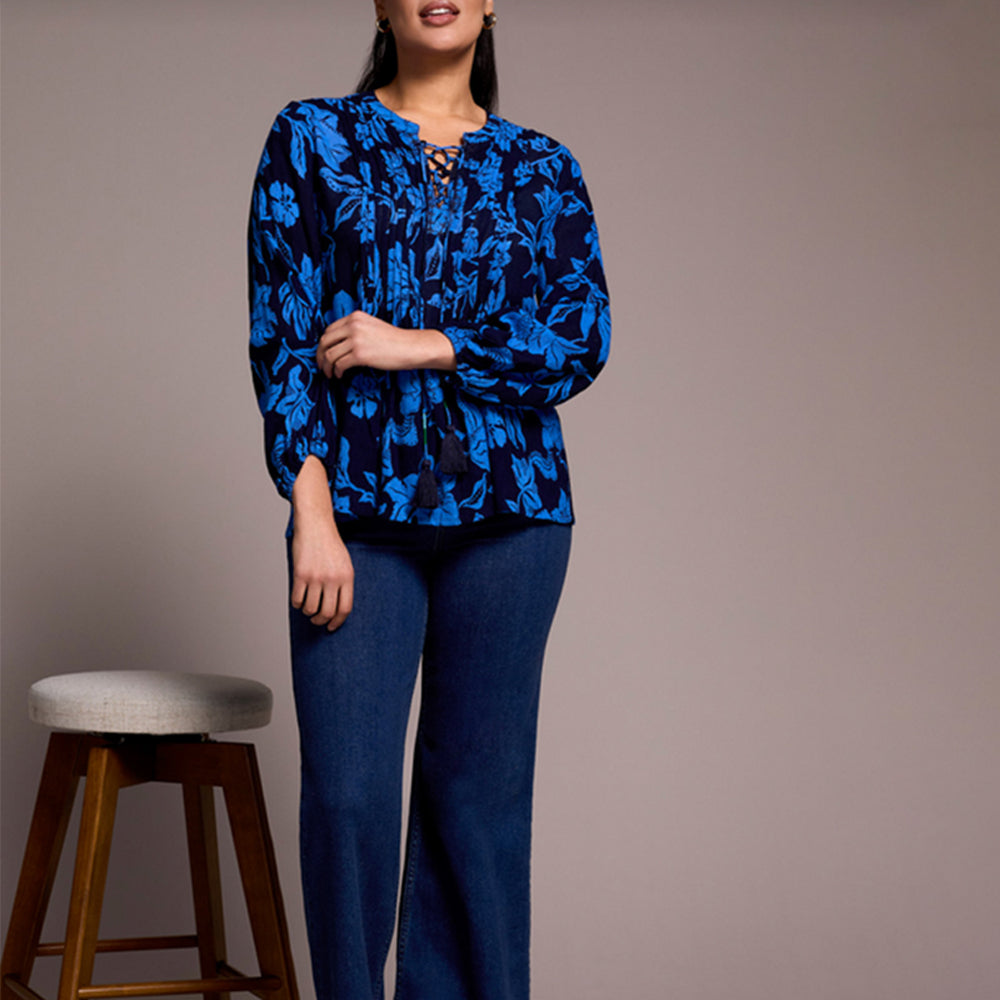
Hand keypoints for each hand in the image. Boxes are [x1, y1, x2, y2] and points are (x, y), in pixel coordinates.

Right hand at [291, 514, 353, 630]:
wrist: (316, 525)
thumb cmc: (330, 544)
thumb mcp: (344, 563)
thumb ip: (342, 584)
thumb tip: (336, 609)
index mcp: (347, 577)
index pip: (344, 608)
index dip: (337, 621)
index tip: (331, 627)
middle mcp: (333, 578)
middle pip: (327, 612)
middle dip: (320, 621)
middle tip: (317, 620)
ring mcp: (316, 577)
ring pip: (310, 608)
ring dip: (307, 612)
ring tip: (307, 607)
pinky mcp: (300, 574)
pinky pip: (297, 599)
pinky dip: (297, 604)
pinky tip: (298, 599)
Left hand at [317, 311, 454, 377]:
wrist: (410, 347)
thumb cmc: (394, 340)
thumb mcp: (371, 327)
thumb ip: (355, 330)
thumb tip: (338, 345)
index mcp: (355, 317)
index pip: (329, 330)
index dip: (323, 344)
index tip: (323, 353)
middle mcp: (353, 325)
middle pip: (325, 341)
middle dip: (320, 356)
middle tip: (322, 366)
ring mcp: (356, 339)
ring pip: (329, 354)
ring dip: (327, 366)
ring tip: (330, 373)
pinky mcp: (359, 354)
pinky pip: (339, 364)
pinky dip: (337, 371)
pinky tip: (340, 375)